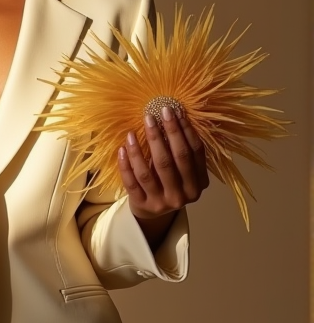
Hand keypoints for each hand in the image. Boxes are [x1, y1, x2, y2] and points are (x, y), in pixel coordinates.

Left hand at [118, 106, 208, 245]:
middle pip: (173, 160)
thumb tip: (175, 114)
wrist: (154, 212)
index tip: (172, 111)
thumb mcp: (183, 170)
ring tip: (132, 131)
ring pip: (149, 172)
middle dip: (163, 135)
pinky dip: (126, 164)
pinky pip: (131, 182)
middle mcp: (183, 195)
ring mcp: (162, 202)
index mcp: (198, 183)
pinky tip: (122, 148)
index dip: (184, 130)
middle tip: (152, 115)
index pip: (194, 153)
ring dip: (139, 149)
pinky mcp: (143, 205)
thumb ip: (183, 150)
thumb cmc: (170, 182)